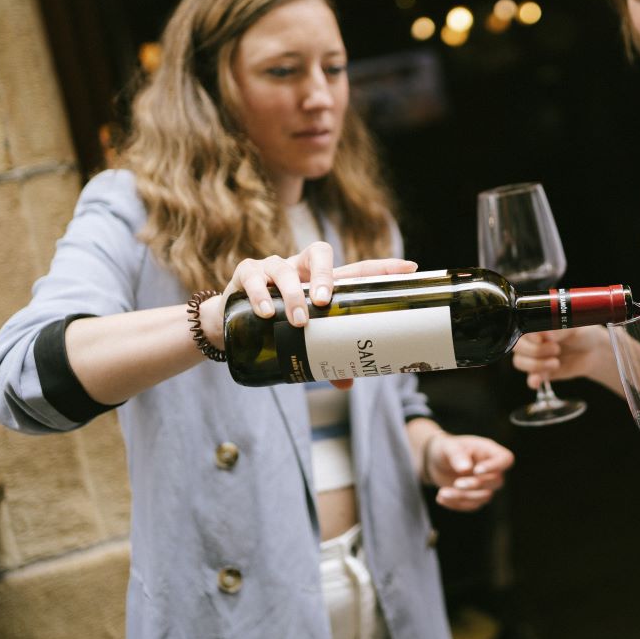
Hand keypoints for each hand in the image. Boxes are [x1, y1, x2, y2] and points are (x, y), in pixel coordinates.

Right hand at [203, 246, 415, 386]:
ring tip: (298, 319)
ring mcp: (272, 267)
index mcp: (320, 280)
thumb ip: (323, 355)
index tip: (410, 268)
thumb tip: (346, 384)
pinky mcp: (246, 273)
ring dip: (292, 294)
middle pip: (319, 253)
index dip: (383, 266)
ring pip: (285, 268)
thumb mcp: (301, 338)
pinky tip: (266, 313)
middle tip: (324, 301)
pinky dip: (260, 295)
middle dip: (324, 275)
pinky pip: (254, 277)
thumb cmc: (277, 324)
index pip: (356, 269)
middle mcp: (299, 267)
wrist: (229, 322)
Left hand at [425, 434, 514, 511]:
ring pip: (485, 496)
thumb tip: (466, 468)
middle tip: (456, 483)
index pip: (505, 459)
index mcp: (489, 451)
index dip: (495, 466)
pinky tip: (440, 498)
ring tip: (442, 492)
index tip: (476, 470)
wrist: (435, 461)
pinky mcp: (475, 497)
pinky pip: (472, 505)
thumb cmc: (445, 448)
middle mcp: (492, 469)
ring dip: (464, 497)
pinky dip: (456, 504)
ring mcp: (485, 485)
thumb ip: (457, 455)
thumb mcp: (448, 447)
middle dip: (476, 484)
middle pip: (496, 481)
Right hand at [511, 326, 608, 388]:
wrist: (593, 351)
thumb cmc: (581, 333)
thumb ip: (559, 329)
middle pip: (517, 347)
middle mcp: (530, 340)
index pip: (521, 328)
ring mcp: (533, 357)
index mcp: (535, 325)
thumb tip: (546, 335)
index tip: (542, 339)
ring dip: (537, 364)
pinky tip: (538, 381)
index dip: (529, 336)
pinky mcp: (540, 372)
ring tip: (556, 362)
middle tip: (556, 349)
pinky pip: (529, 378)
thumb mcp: (573, 326)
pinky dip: (533, 380)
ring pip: (520, 362)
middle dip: (535, 350)